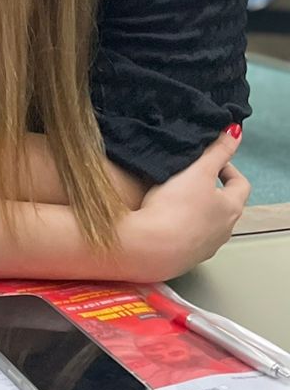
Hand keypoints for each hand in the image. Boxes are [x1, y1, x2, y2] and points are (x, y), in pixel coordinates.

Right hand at [119, 128, 248, 281]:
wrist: (149, 248)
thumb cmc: (175, 208)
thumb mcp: (197, 170)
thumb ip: (217, 150)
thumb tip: (235, 131)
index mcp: (231, 208)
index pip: (240, 184)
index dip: (227, 168)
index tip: (209, 160)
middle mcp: (223, 230)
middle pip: (224, 205)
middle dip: (209, 189)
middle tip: (188, 176)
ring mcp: (204, 247)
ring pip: (206, 223)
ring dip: (194, 210)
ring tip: (171, 197)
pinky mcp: (183, 258)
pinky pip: (185, 238)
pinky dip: (178, 227)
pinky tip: (161, 221)